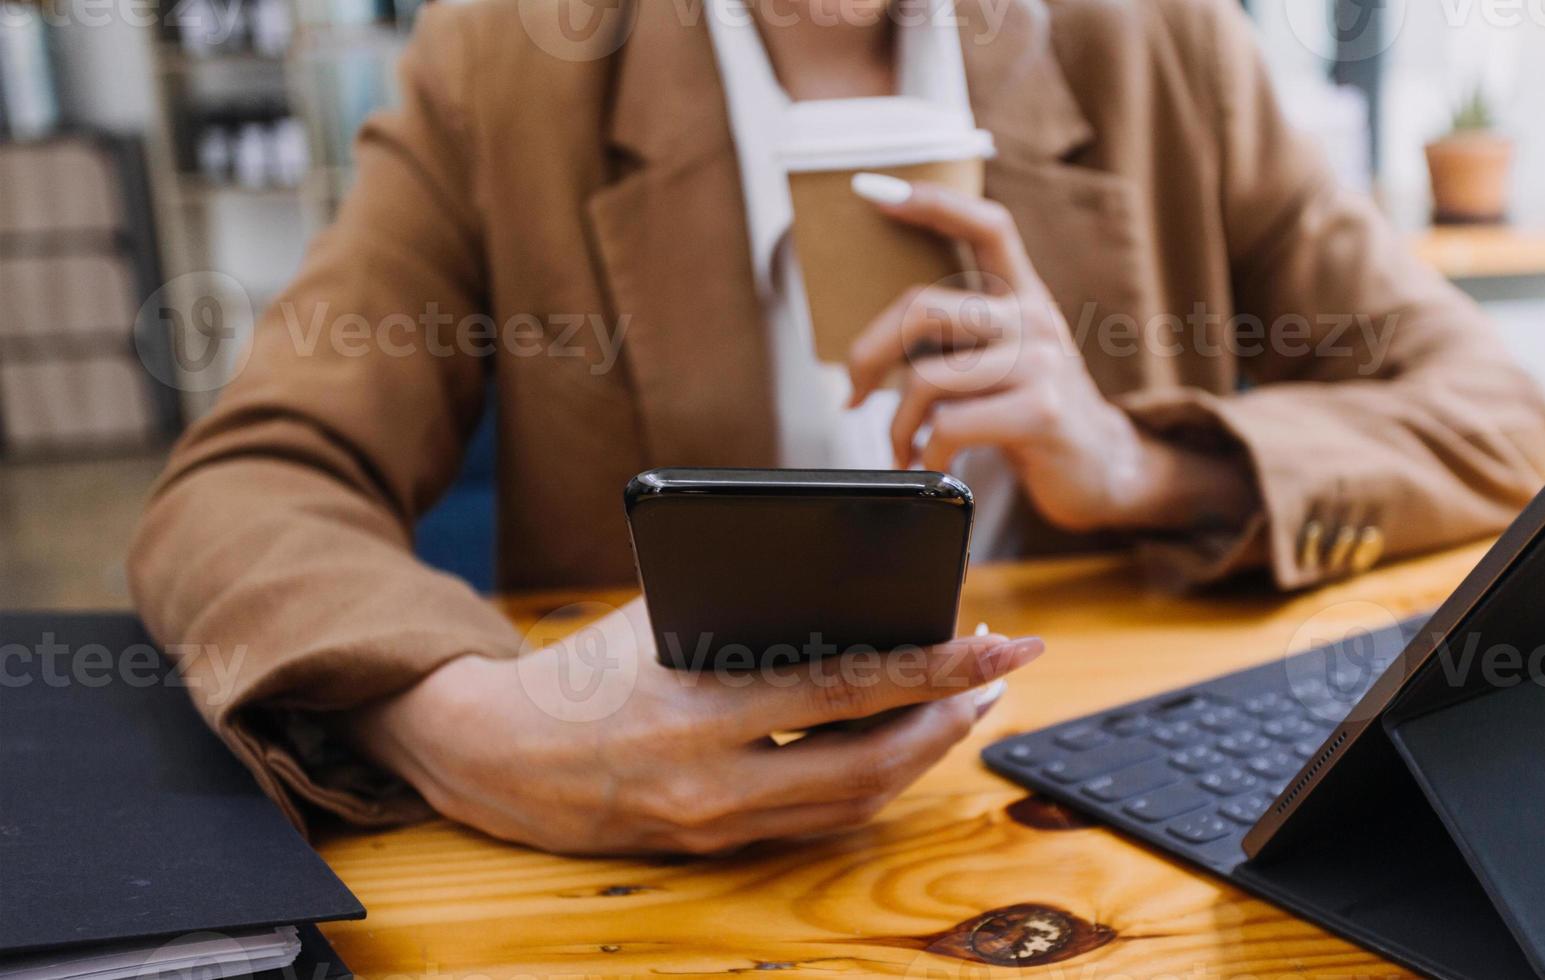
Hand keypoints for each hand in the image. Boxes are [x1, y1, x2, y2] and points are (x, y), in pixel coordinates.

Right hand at [347, 598, 1045, 854]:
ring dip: (924, 754)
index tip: (999, 644)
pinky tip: (907, 744)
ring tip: (969, 705)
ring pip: (854, 802)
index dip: (933, 669)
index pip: (845, 689)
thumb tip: (856, 583)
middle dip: (951, 721)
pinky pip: (819, 821)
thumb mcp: (658, 615)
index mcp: (697, 710)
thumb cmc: (581, 668)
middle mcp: (712, 781)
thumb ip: (747, 607)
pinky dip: (874, 782)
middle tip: (1003, 675)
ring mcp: (715, 825)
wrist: (489, 754)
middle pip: (871, 765)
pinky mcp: (714, 846)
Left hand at [844, 175, 1253, 532]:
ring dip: (898, 424)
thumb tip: (872, 344)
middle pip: (924, 308)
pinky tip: (934, 465)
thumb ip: (962, 334)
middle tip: (853, 392)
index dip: (933, 202)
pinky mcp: (1042, 412)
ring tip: (902, 447)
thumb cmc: (1033, 413)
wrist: (1102, 468)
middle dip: (869, 354)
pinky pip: (951, 424)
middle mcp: (1035, 319)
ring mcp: (1041, 364)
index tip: (874, 191)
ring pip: (928, 377)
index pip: (987, 226)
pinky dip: (928, 453)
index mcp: (1025, 296)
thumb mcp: (1007, 357)